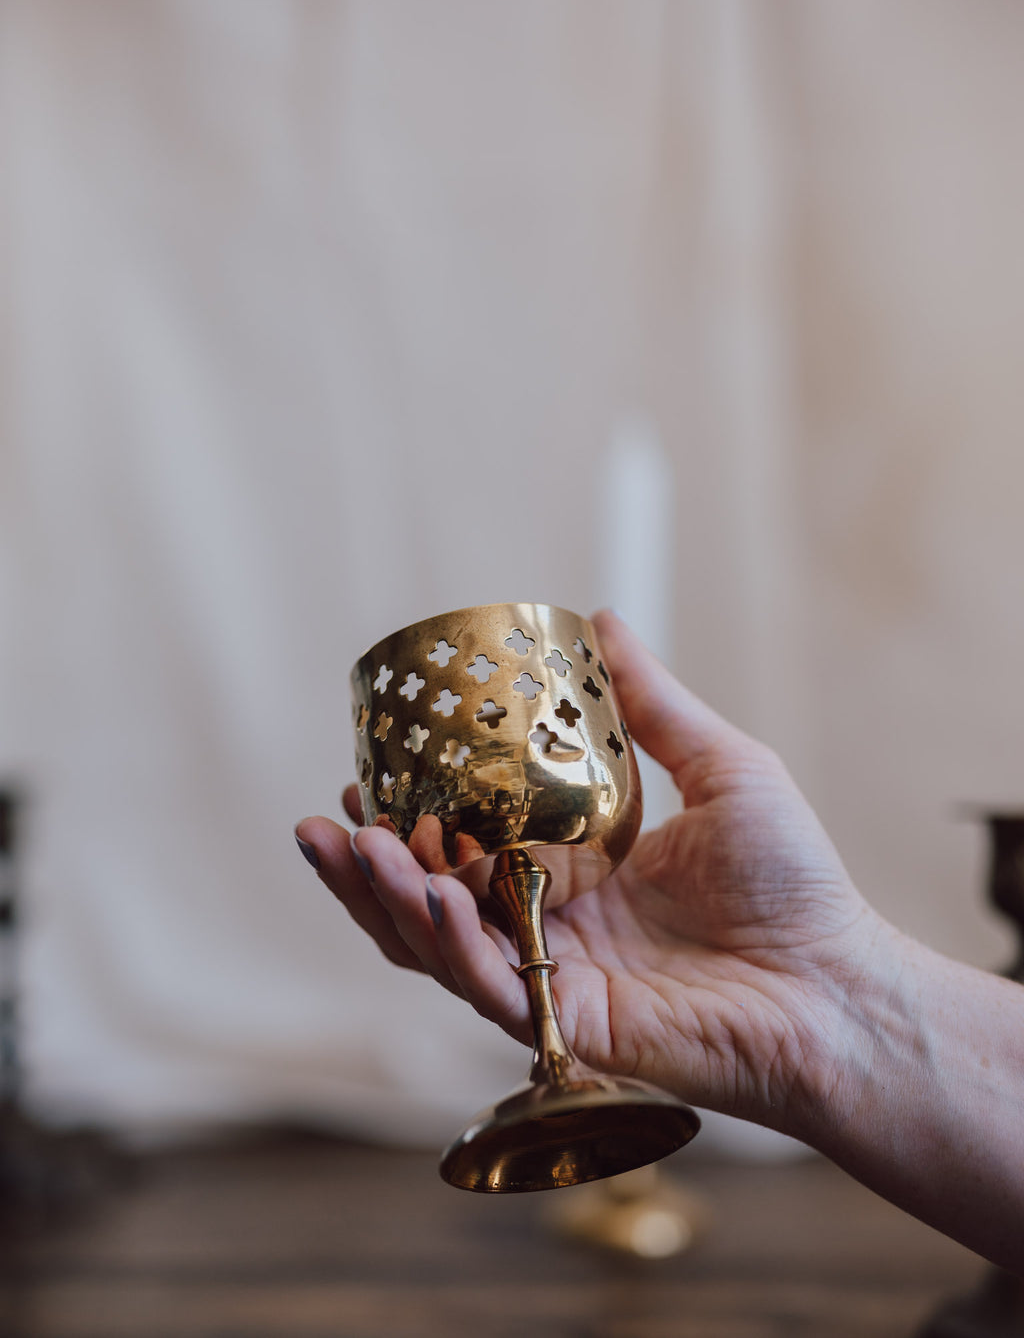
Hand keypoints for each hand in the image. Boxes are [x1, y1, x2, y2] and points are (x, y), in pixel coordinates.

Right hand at [296, 611, 890, 1137]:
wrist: (835, 985)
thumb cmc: (794, 883)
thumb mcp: (723, 766)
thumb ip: (653, 704)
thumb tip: (605, 620)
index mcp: (574, 870)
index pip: (469, 842)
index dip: (412, 814)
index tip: (369, 769)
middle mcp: (550, 924)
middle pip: (431, 898)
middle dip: (367, 866)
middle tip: (324, 820)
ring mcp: (551, 977)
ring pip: (438, 945)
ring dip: (384, 899)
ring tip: (345, 845)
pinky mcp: (562, 1023)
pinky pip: (488, 984)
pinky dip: (448, 940)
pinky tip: (427, 894)